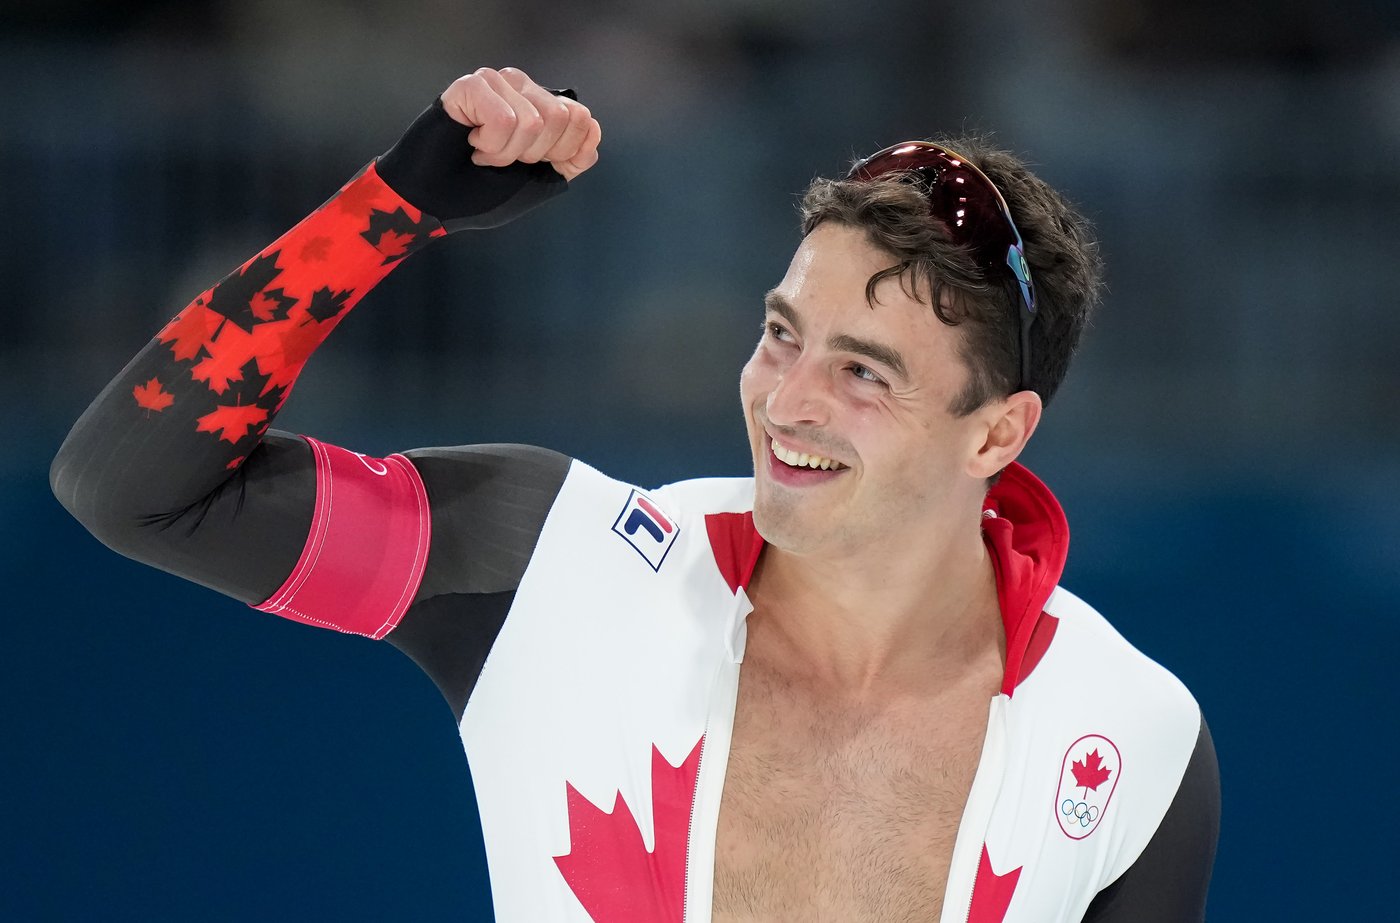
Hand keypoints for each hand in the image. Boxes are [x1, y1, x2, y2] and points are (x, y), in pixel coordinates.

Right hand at [439, 67, 600, 180]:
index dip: (562, 153)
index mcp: (542, 108)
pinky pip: (503, 118)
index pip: (581, 118)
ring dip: (505, 153)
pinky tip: (471, 143)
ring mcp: (497, 83)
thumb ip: (572, 159)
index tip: (530, 165)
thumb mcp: (539, 182)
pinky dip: (489, 144)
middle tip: (502, 159)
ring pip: (532, 120)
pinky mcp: (472, 85)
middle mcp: (523, 88)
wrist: (434, 204)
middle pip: (559, 118)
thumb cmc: (481, 193)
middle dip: (532, 155)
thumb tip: (593, 129)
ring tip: (483, 154)